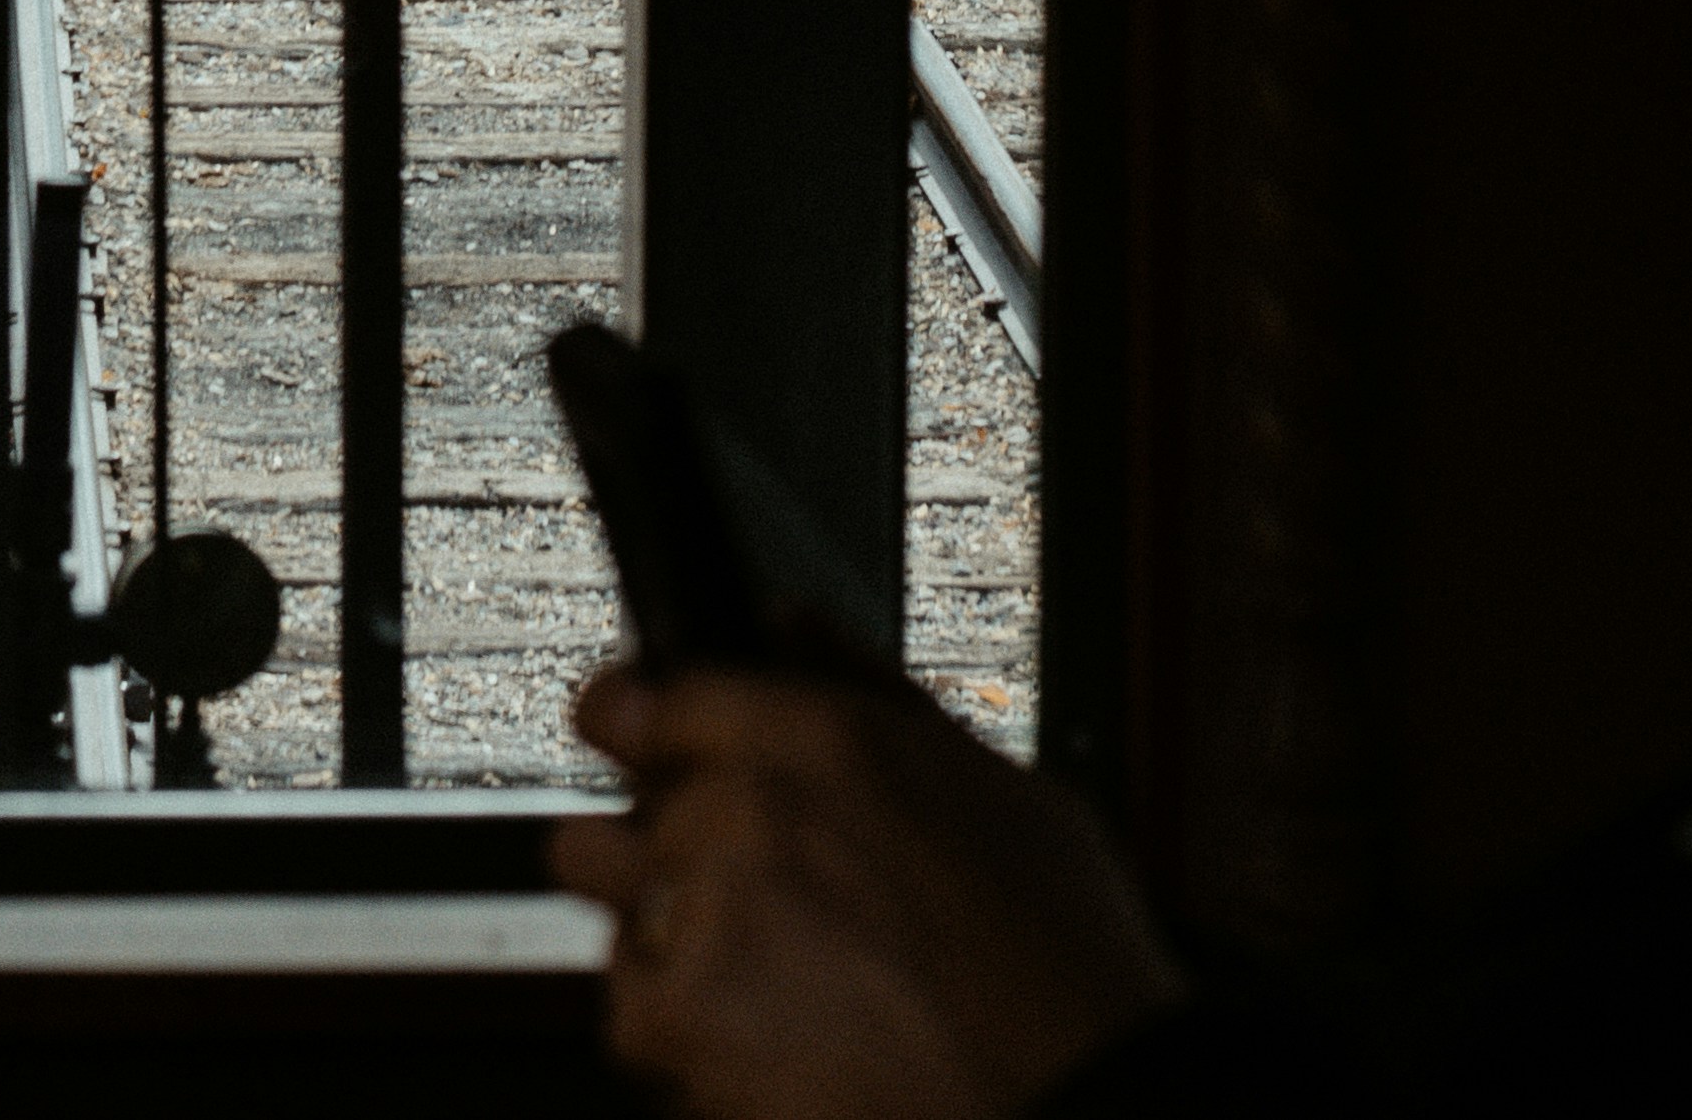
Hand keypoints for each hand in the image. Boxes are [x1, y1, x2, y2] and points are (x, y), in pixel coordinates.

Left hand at [552, 654, 1182, 1117]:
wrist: (1085, 1105)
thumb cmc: (1065, 961)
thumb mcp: (998, 783)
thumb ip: (866, 687)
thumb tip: (787, 621)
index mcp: (816, 742)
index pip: (638, 700)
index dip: (627, 719)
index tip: (625, 736)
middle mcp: (743, 820)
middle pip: (608, 818)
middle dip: (656, 850)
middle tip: (731, 893)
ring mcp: (705, 929)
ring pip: (606, 911)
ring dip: (655, 930)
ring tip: (755, 973)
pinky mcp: (688, 1035)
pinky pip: (629, 1014)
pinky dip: (676, 1030)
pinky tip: (762, 1035)